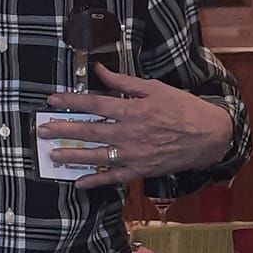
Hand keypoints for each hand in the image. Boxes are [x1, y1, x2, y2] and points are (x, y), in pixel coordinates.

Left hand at [38, 66, 233, 188]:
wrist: (209, 136)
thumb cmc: (183, 108)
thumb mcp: (154, 88)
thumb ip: (123, 82)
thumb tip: (99, 70)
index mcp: (133, 109)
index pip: (95, 104)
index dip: (71, 101)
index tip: (52, 100)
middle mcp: (130, 133)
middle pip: (90, 130)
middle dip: (63, 129)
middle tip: (42, 129)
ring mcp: (134, 154)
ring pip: (97, 155)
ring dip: (73, 156)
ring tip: (53, 156)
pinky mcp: (140, 170)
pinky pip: (114, 177)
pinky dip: (96, 181)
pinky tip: (78, 183)